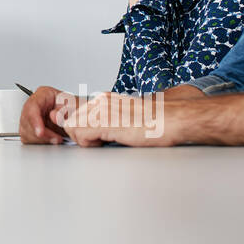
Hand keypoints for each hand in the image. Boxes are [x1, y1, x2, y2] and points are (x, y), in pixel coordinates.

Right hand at [19, 86, 77, 143]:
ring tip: (57, 138)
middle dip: (42, 133)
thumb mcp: (75, 106)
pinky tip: (51, 139)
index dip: (34, 120)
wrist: (78, 119)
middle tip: (56, 138)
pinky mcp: (30, 129)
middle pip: (27, 120)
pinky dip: (40, 141)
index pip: (32, 106)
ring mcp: (30, 117)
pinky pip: (28, 138)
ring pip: (26, 131)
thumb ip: (65, 110)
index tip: (40, 132)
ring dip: (42, 138)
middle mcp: (34, 105)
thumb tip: (54, 115)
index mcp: (43, 94)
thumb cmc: (75, 110)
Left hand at [58, 92, 178, 147]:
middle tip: (99, 142)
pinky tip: (106, 143)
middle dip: (80, 135)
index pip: (77, 114)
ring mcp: (101, 110)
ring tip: (104, 142)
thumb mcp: (128, 116)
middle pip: (71, 120)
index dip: (82, 129)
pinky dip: (89, 144)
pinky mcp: (105, 122)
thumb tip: (100, 129)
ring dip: (84, 140)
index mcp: (105, 99)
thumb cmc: (157, 122)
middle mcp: (100, 101)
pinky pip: (80, 135)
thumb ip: (111, 119)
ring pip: (72, 127)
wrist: (172, 119)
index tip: (95, 137)